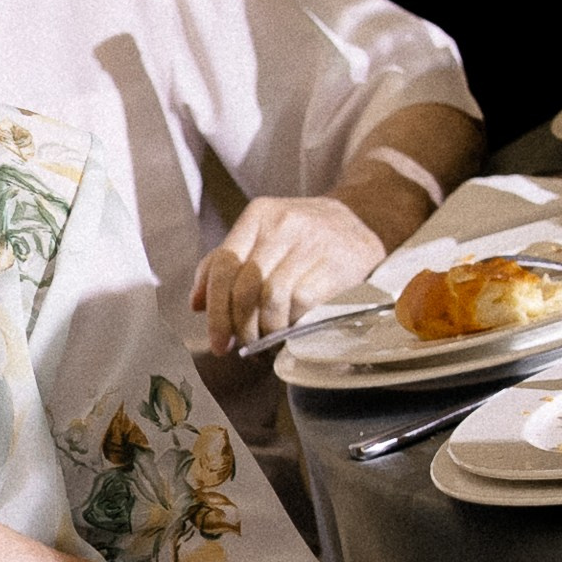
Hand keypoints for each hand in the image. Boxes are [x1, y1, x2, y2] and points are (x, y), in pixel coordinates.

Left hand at [190, 192, 386, 351]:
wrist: (364, 221)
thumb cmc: (304, 237)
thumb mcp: (265, 236)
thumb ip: (227, 264)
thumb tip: (196, 303)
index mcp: (259, 215)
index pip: (223, 264)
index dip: (214, 308)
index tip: (216, 338)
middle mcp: (284, 224)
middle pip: (244, 285)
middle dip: (237, 324)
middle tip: (239, 346)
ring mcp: (312, 243)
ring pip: (270, 298)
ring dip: (264, 329)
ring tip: (265, 340)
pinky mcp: (336, 264)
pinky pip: (300, 303)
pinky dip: (290, 324)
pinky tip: (289, 330)